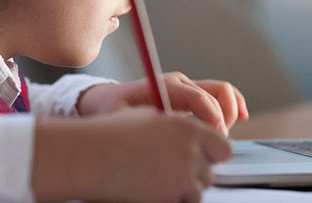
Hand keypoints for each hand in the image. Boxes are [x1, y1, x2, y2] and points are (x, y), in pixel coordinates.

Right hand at [33, 107, 231, 202]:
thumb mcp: (151, 117)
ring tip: (159, 182)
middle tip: (173, 172)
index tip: (204, 158)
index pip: (223, 147)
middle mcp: (190, 153)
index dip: (213, 154)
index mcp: (189, 129)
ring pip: (198, 191)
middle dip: (196, 173)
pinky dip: (172, 199)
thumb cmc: (112, 134)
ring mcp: (180, 178)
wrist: (88, 156)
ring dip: (184, 189)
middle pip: (211, 172)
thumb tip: (193, 139)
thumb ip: (178, 128)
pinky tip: (152, 191)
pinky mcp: (168, 199)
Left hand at [77, 72, 248, 135]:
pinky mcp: (192, 92)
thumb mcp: (121, 118)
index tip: (216, 135)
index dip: (212, 115)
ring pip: (222, 90)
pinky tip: (241, 117)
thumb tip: (159, 135)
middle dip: (224, 116)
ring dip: (231, 110)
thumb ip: (141, 124)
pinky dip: (234, 103)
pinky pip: (220, 94)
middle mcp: (180, 82)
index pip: (197, 96)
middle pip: (216, 91)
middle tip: (218, 141)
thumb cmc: (112, 110)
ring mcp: (188, 85)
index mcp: (165, 85)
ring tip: (224, 134)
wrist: (106, 99)